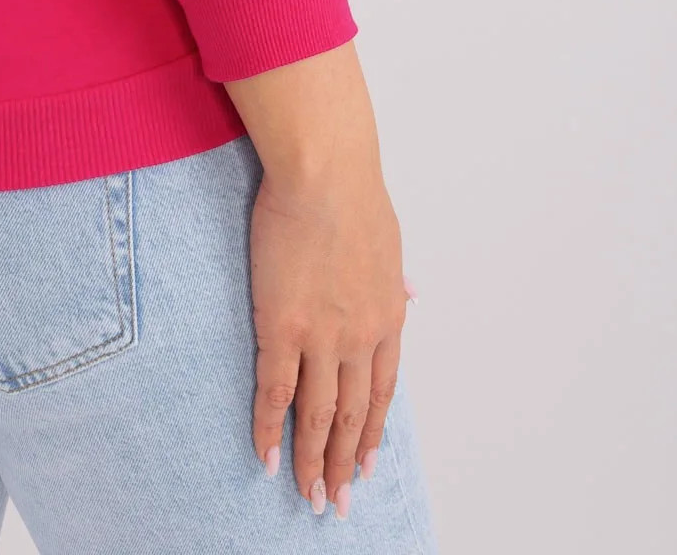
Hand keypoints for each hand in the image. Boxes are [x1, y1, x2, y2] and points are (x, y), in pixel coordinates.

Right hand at [248, 156, 407, 518]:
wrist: (326, 175)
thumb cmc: (354, 195)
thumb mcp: (390, 243)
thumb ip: (394, 278)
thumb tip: (411, 293)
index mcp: (388, 319)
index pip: (381, 391)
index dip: (372, 431)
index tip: (365, 464)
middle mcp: (360, 339)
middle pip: (353, 415)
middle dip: (344, 463)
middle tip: (337, 501)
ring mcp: (321, 337)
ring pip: (317, 416)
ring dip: (312, 461)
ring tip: (306, 495)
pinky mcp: (281, 325)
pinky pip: (274, 391)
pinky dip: (269, 429)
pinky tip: (265, 456)